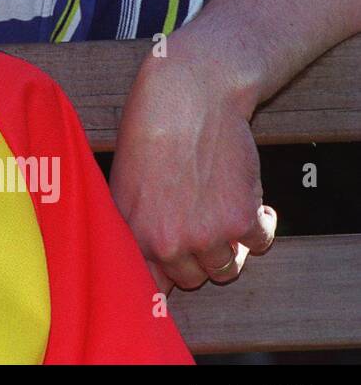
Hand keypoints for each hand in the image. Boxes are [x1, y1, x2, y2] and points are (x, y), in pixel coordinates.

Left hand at [109, 36, 276, 292]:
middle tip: (199, 222)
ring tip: (222, 212)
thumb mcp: (124, 183)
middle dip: (197, 257)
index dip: (165, 275)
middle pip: (193, 279)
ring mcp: (206, 236)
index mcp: (133, 234)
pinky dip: (260, 226)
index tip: (174, 266)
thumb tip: (146, 261)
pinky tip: (247, 201)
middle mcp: (168, 243)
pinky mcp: (241, 221)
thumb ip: (134, 226)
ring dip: (229, 246)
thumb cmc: (149, 132)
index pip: (152, 286)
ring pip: (226, 268)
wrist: (187, 98)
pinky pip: (259, 245)